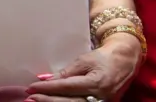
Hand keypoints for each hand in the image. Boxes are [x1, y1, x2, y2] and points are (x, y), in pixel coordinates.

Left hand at [25, 33, 142, 101]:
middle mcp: (100, 97)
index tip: (32, 87)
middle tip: (30, 97)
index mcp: (96, 83)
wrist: (126, 60)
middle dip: (47, 100)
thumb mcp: (84, 60)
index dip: (47, 87)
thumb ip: (66, 72)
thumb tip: (46, 78)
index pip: (66, 87)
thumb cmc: (104, 57)